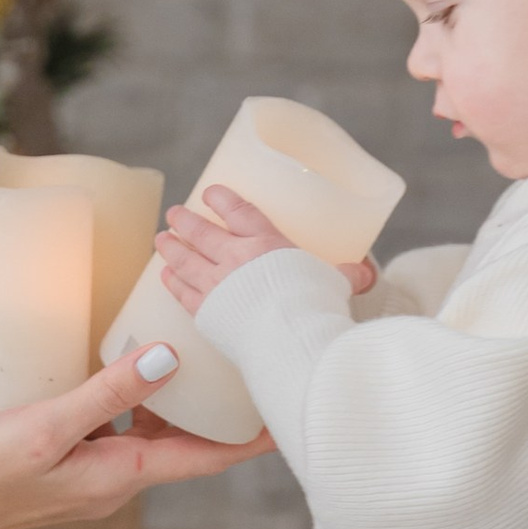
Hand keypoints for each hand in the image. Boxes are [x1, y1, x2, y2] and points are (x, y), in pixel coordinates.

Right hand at [0, 344, 266, 528]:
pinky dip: (127, 397)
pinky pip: (110, 428)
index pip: (206, 456)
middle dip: (217, 404)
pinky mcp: (55, 464)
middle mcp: (110, 481)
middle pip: (184, 440)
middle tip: (249, 355)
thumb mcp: (44, 427)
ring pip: (147, 431)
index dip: (252, 433)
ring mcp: (83, 476)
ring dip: (172, 397)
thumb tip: (170, 358)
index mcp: (119, 476)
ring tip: (198, 346)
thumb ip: (106, 392)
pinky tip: (116, 362)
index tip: (294, 405)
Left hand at [157, 186, 378, 312]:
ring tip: (162, 238)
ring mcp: (217, 283)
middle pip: (203, 232)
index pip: (239, 211)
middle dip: (186, 221)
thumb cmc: (316, 306)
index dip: (223, 199)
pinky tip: (165, 276)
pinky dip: (172, 282)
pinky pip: (182, 292)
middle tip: (174, 213)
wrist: (290, 337)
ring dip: (172, 247)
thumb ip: (344, 275)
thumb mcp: (335, 283)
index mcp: (267, 243)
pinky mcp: (206, 312)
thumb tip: (365, 273)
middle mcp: (236, 257)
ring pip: (185, 259)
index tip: (210, 192)